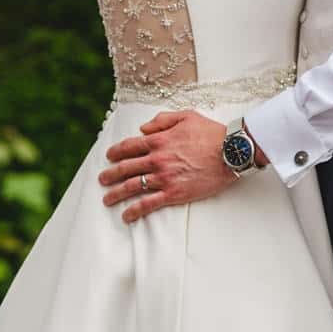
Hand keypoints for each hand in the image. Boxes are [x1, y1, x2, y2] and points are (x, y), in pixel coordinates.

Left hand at [98, 110, 238, 222]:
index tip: (109, 156)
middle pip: (126, 167)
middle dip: (110, 174)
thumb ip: (162, 119)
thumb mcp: (186, 116)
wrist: (230, 152)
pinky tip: (126, 216)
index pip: (130, 146)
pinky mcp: (173, 193)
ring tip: (107, 199)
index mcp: (159, 140)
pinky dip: (134, 210)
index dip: (116, 151)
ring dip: (116, 193)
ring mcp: (164, 177)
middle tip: (102, 179)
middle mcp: (157, 159)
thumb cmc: (212, 133)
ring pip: (132, 186)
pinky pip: (148, 204)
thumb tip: (143, 127)